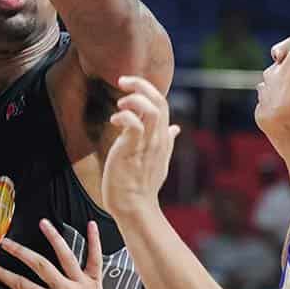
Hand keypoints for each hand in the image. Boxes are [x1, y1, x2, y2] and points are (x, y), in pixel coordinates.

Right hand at [0, 219, 112, 288]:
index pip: (21, 285)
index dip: (3, 274)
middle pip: (40, 265)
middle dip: (21, 252)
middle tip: (6, 242)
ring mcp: (79, 283)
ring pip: (66, 256)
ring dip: (54, 238)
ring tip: (43, 223)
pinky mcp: (94, 282)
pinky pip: (95, 259)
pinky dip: (94, 241)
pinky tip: (91, 225)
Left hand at [101, 76, 175, 217]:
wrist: (135, 207)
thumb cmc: (142, 185)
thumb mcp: (159, 160)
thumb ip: (167, 141)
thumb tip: (176, 128)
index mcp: (163, 138)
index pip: (163, 104)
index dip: (148, 90)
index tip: (130, 87)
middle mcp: (159, 138)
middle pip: (159, 101)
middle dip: (141, 85)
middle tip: (122, 81)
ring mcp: (147, 144)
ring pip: (151, 109)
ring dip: (134, 99)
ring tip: (120, 102)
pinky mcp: (132, 150)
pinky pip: (133, 123)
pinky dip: (123, 115)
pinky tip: (113, 120)